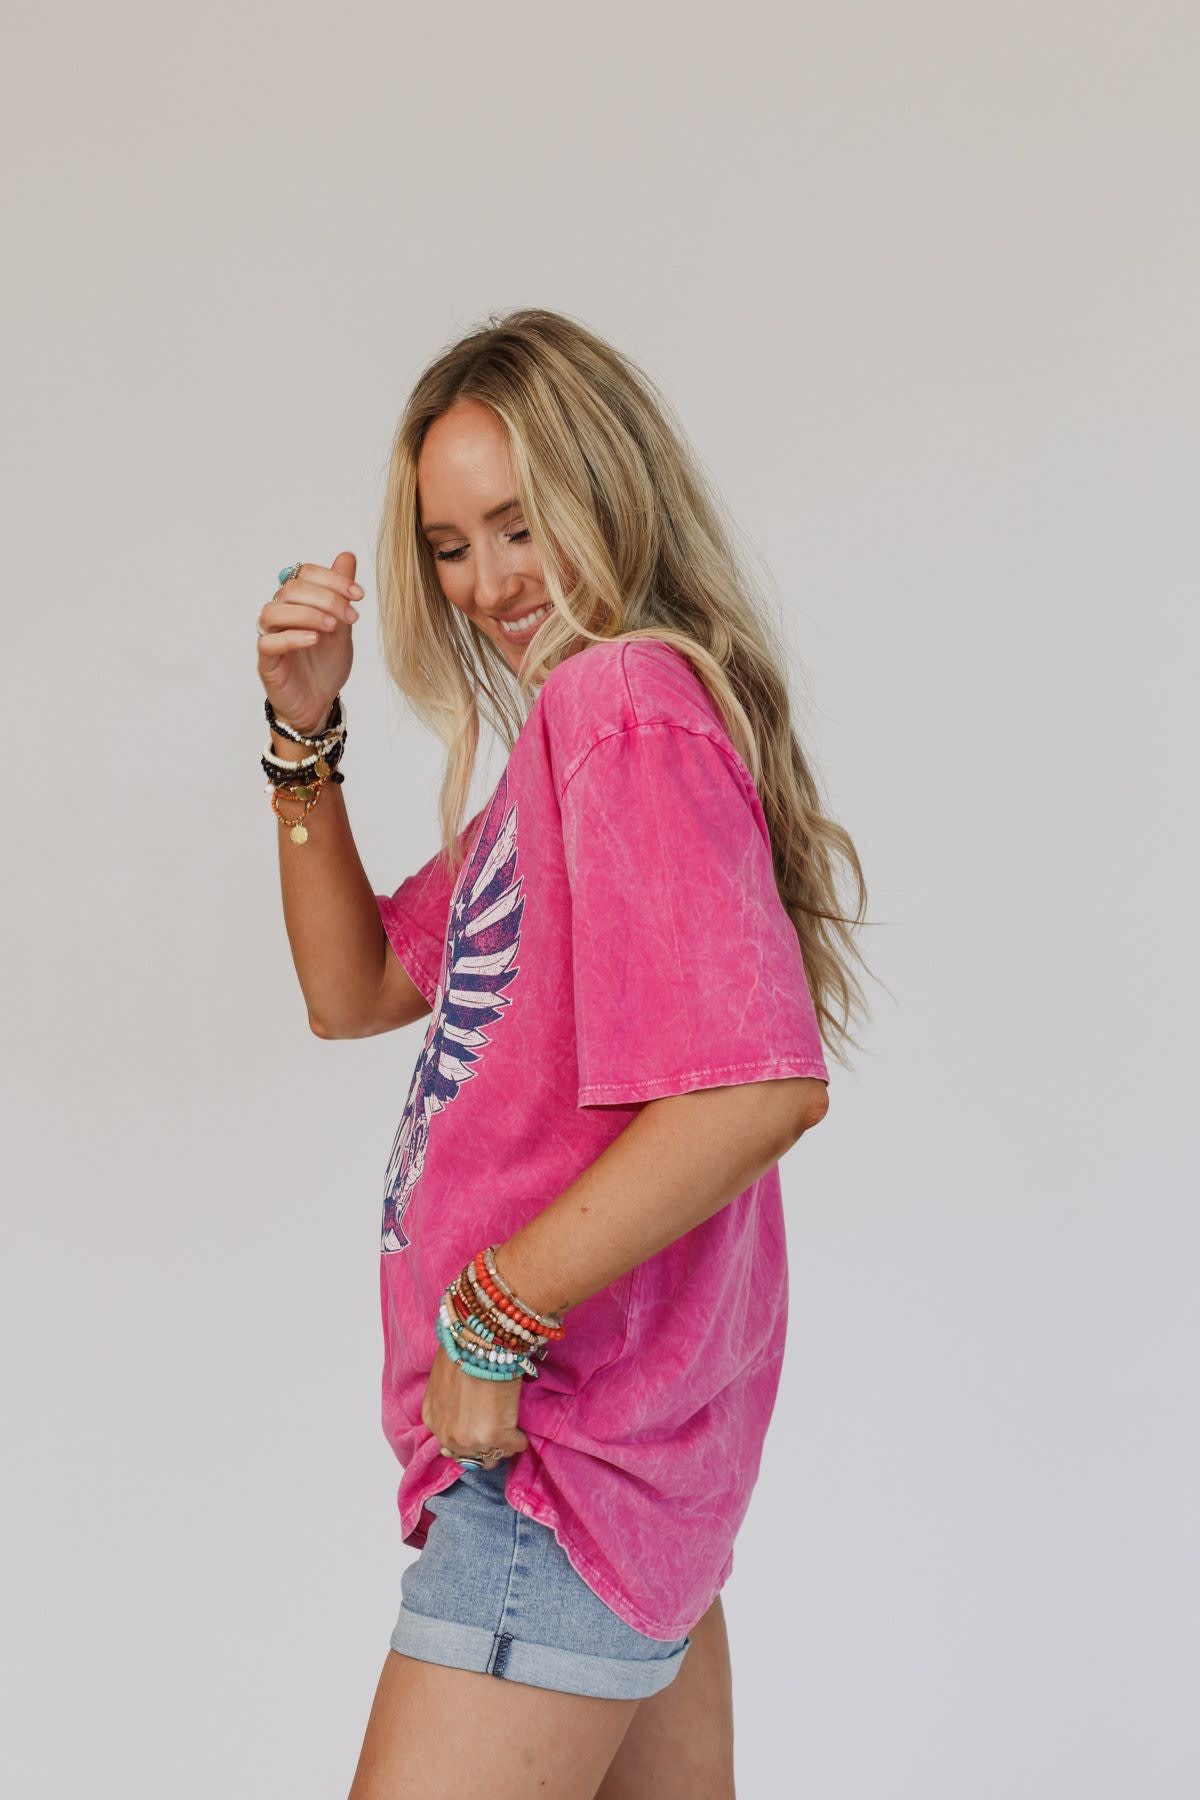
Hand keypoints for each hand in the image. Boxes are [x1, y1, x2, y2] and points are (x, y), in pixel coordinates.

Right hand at [257, 550, 362, 734]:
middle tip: (352, 616)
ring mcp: (270, 637)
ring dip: (307, 614)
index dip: (332, 578)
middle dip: (326, 597)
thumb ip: (340, 593)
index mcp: (296, 602)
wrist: (320, 702)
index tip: (359, 595)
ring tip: (333, 627)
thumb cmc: (325, 663)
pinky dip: (292, 637)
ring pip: (273, 611)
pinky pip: (268, 643)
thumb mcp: (341, 624)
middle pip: (290, 589)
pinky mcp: (267, 662)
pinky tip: (315, 639)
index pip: (304, 573)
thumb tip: (347, 556)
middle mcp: (280, 614)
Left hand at [420, 1343, 530, 1465]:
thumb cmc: (462, 1349)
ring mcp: (470, 1440)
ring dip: (502, 1444)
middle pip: (471, 1456)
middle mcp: (447, 1436)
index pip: (451, 1443)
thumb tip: (462, 1409)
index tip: (480, 1423)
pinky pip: (515, 1446)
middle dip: (484, 1443)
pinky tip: (520, 1425)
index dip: (469, 1433)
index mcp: (432, 1420)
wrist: (480, 1342)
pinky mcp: (496, 1438)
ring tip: (510, 1426)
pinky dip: (520, 1438)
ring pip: (492, 1457)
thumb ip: (447, 1402)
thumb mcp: (443, 1379)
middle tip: (498, 1425)